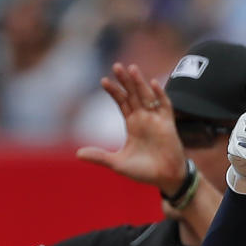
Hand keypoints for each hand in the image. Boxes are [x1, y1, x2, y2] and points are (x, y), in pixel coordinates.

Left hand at [76, 63, 186, 195]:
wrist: (165, 179)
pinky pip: (165, 106)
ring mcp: (156, 120)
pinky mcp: (168, 124)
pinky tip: (153, 84)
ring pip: (147, 96)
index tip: (103, 80)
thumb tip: (77, 154)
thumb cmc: (143, 171)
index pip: (122, 102)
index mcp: (132, 124)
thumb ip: (100, 157)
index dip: (114, 91)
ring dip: (140, 83)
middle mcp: (144, 118)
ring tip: (132, 69)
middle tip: (117, 66)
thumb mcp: (118, 164)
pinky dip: (160, 95)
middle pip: (133, 94)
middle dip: (125, 81)